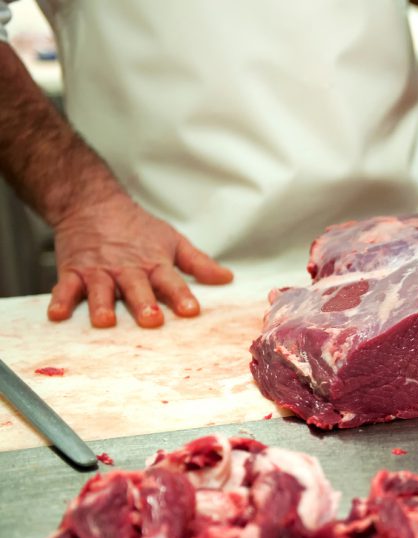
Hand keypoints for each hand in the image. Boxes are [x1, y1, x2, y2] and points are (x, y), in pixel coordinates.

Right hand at [48, 197, 233, 327]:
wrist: (92, 203)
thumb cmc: (137, 228)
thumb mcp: (172, 241)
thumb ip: (198, 263)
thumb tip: (227, 278)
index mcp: (153, 263)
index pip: (171, 281)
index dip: (181, 295)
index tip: (191, 310)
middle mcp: (126, 269)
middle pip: (137, 288)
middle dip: (144, 303)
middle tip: (152, 319)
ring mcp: (98, 271)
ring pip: (100, 290)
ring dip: (102, 305)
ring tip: (104, 321)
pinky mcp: (72, 270)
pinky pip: (65, 287)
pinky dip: (60, 300)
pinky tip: (57, 315)